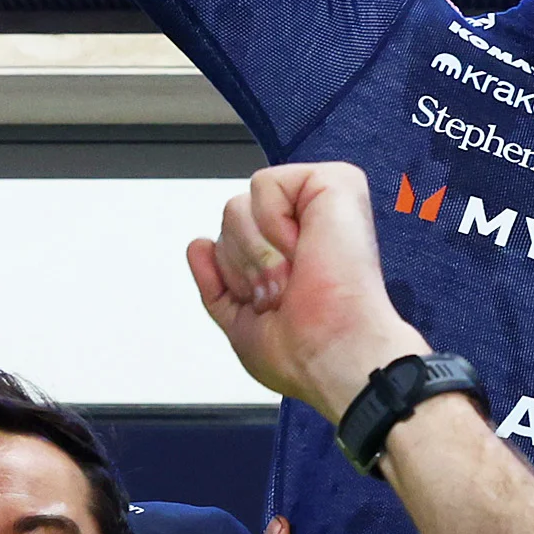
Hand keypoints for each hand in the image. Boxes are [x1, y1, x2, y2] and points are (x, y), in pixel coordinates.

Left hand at [184, 162, 427, 418]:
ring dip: (258, 253)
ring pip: (238, 205)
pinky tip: (303, 247)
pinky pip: (265, 185)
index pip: (229, 239)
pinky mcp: (334, 181)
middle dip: (244, 264)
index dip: (235, 274)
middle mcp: (307, 222)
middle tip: (285, 290)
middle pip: (229, 218)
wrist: (332, 352)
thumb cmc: (304, 350)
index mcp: (291, 251)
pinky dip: (272, 223)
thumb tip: (199, 245)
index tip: (271, 304)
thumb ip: (217, 285)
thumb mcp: (241, 324)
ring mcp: (321, 200)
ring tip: (295, 273)